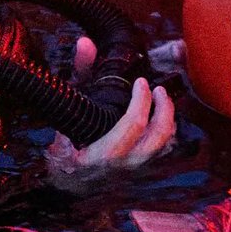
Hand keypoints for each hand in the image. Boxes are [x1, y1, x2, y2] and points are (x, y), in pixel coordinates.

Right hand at [45, 37, 175, 187]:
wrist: (64, 187)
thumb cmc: (63, 151)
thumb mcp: (65, 115)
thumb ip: (79, 77)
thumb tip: (86, 44)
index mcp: (104, 154)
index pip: (134, 125)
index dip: (142, 100)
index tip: (140, 82)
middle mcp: (124, 165)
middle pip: (158, 137)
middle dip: (164, 110)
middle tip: (158, 90)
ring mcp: (134, 171)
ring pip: (164, 147)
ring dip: (167, 121)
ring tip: (161, 101)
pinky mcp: (139, 173)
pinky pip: (161, 153)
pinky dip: (165, 134)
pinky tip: (159, 119)